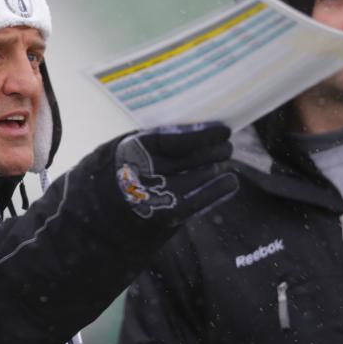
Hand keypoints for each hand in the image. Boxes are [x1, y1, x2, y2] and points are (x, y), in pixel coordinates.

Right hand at [114, 122, 236, 227]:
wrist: (114, 204)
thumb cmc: (138, 165)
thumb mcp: (142, 145)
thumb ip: (168, 136)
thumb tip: (212, 128)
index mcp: (140, 148)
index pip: (180, 141)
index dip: (207, 135)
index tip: (225, 130)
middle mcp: (149, 172)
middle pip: (199, 157)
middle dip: (220, 150)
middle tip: (225, 147)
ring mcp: (161, 195)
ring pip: (208, 174)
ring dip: (220, 166)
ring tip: (219, 164)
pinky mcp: (173, 214)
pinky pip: (210, 196)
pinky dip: (224, 186)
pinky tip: (228, 180)